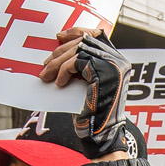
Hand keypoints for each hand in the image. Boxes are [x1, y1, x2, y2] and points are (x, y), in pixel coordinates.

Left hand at [39, 28, 132, 154]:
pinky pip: (77, 61)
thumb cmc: (91, 111)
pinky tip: (59, 83)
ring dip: (57, 62)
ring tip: (46, 75)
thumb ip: (82, 64)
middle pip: (84, 41)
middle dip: (60, 51)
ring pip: (78, 50)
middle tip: (45, 64)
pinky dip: (64, 71)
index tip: (59, 36)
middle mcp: (119, 60)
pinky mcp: (104, 73)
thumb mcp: (87, 81)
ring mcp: (114, 65)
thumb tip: (60, 45)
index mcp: (117, 61)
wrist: (99, 134)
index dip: (78, 31)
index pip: (98, 34)